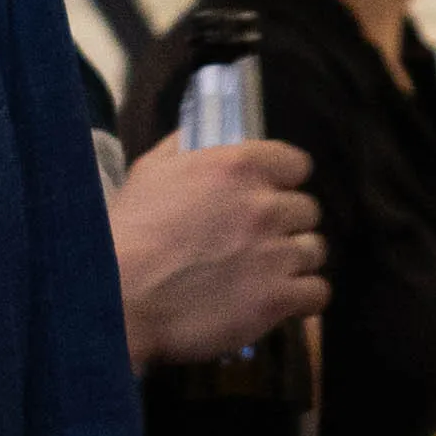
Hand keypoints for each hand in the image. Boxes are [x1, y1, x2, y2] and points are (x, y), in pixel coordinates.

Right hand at [110, 137, 325, 367]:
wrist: (118, 297)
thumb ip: (188, 146)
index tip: (269, 194)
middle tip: (258, 240)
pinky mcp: (277, 299)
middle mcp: (264, 206)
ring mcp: (274, 254)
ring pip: (314, 250)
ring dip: (294, 260)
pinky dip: (301, 298)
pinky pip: (317, 293)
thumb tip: (210, 134)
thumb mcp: (151, 170)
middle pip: (307, 209)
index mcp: (238, 166)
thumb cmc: (128, 232)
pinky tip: (279, 300)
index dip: (282, 181)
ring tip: (267, 272)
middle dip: (285, 224)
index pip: (297, 164)